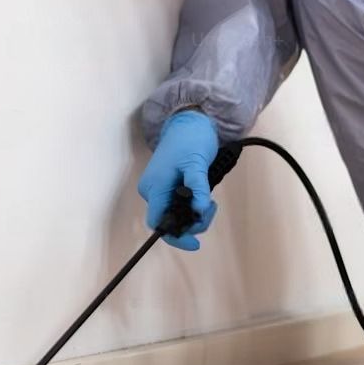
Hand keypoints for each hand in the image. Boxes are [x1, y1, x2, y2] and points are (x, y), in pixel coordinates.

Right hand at [136, 111, 218, 249]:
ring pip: (175, 214)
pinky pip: (178, 205)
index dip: (175, 236)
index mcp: (155, 187)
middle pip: (169, 221)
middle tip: (211, 208)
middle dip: (192, 221)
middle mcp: (152, 190)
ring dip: (195, 213)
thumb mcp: (197, 163)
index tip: (195, 243)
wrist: (189, 121)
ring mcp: (159, 188)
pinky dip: (192, 205)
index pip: (158, 223)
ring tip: (210, 200)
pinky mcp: (167, 186)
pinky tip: (203, 195)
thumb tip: (199, 211)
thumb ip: (198, 188)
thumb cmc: (191, 139)